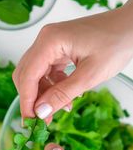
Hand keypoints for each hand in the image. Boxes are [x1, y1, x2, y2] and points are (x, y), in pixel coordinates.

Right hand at [13, 0, 132, 119]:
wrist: (130, 28)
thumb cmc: (116, 44)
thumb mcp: (90, 75)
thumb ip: (62, 94)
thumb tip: (41, 112)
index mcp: (50, 41)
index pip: (27, 76)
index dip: (26, 101)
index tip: (30, 121)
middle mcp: (45, 40)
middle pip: (26, 75)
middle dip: (32, 99)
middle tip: (41, 120)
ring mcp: (50, 44)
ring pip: (35, 75)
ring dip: (43, 95)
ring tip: (58, 109)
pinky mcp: (57, 50)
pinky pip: (46, 72)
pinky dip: (52, 87)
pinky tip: (65, 97)